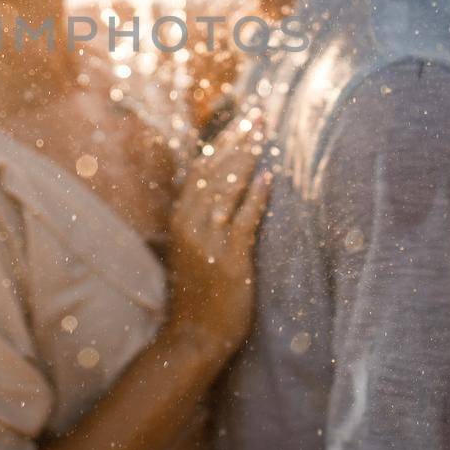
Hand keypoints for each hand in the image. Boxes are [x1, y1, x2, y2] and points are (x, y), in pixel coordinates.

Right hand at [165, 114, 272, 362]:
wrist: (193, 336)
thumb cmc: (198, 293)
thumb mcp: (192, 247)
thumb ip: (203, 216)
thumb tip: (226, 188)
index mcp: (180, 217)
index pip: (202, 168)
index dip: (223, 141)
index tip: (243, 118)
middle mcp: (190, 223)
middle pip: (215, 170)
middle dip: (238, 139)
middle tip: (259, 113)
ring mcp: (208, 240)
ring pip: (227, 188)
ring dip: (247, 158)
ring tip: (264, 133)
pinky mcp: (228, 259)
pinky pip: (243, 220)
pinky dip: (256, 197)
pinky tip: (268, 177)